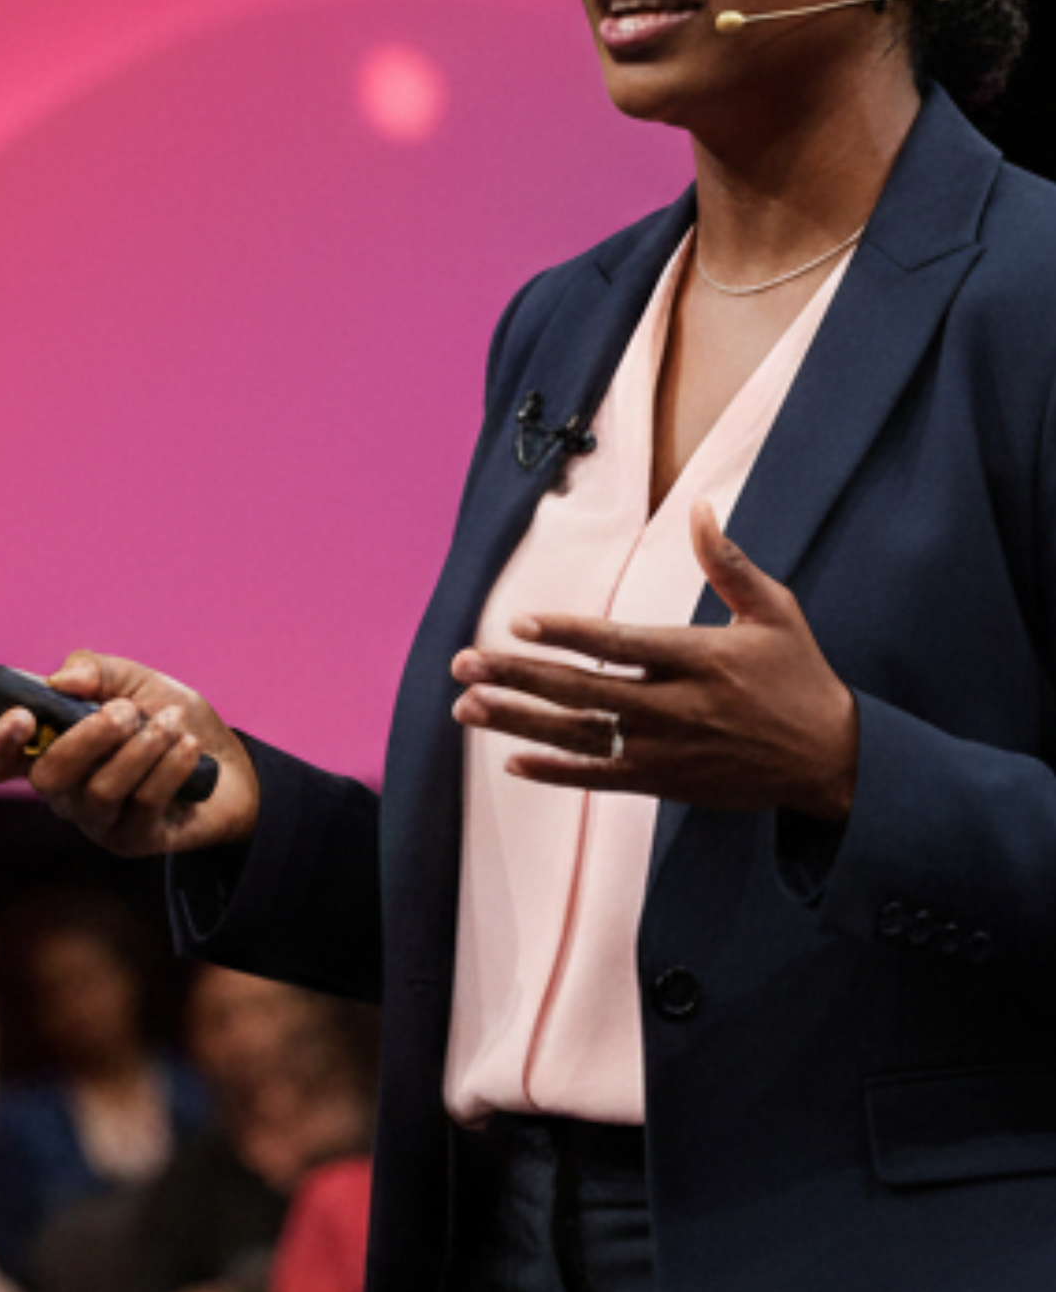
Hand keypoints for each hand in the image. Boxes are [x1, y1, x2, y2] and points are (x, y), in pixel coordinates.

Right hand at [0, 651, 259, 856]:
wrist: (230, 764)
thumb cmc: (170, 719)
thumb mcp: (135, 680)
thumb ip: (95, 670)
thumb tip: (61, 678)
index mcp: (52, 749)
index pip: (3, 759)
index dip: (0, 743)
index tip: (23, 717)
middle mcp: (65, 791)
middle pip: (48, 777)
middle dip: (86, 738)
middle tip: (124, 711)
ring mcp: (97, 820)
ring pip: (98, 792)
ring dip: (138, 750)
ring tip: (171, 723)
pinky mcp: (132, 839)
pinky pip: (142, 805)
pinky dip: (168, 768)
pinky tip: (188, 746)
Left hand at [449, 501, 859, 818]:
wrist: (829, 760)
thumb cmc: (798, 676)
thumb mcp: (774, 612)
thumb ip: (729, 564)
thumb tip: (703, 509)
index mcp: (699, 658)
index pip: (619, 644)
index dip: (567, 634)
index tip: (518, 622)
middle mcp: (676, 707)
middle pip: (582, 690)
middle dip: (517, 675)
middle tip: (463, 662)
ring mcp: (666, 750)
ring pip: (579, 735)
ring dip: (518, 721)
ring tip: (466, 706)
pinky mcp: (663, 783)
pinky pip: (598, 778)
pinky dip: (554, 771)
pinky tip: (512, 760)